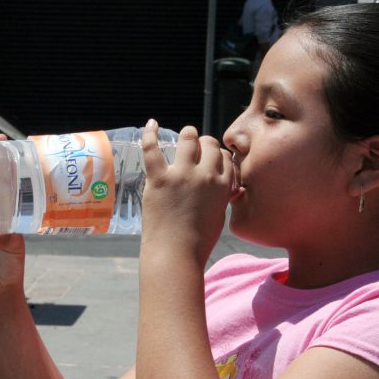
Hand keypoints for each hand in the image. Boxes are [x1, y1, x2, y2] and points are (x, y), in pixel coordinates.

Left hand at [140, 119, 232, 265]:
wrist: (176, 255)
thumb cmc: (198, 242)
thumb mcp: (219, 216)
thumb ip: (222, 197)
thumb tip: (228, 188)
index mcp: (224, 185)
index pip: (224, 157)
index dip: (217, 157)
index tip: (210, 162)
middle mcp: (206, 175)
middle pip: (209, 143)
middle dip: (204, 144)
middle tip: (196, 150)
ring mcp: (182, 175)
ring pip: (188, 138)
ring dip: (187, 135)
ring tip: (184, 137)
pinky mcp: (159, 179)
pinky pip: (152, 149)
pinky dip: (150, 134)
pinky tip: (151, 124)